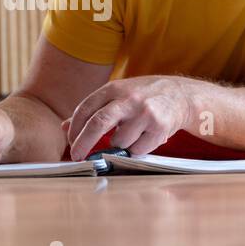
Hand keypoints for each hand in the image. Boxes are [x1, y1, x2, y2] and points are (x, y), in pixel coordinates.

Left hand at [63, 76, 199, 159]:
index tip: (71, 143)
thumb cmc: (142, 96)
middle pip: (98, 123)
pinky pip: (138, 149)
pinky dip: (135, 149)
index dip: (74, 129)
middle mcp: (129, 99)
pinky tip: (142, 137)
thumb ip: (92, 110)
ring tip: (128, 136)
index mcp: (114, 88)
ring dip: (118, 145)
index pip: (86, 109)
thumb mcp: (116, 95)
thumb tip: (64, 127)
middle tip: (77, 156)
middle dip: (84, 143)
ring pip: (119, 141)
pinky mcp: (159, 128)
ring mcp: (145, 113)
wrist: (179, 95)